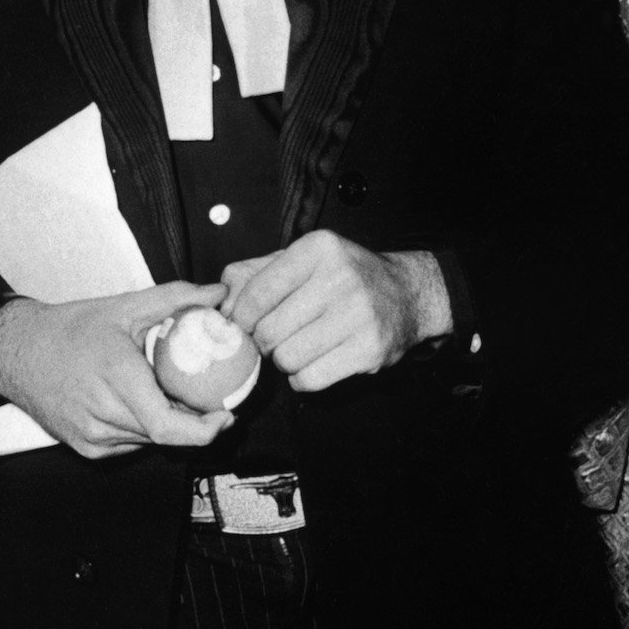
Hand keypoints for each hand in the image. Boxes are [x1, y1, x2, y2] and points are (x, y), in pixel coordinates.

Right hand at [0, 283, 236, 458]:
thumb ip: (175, 298)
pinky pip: (130, 444)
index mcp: (116, 378)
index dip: (204, 430)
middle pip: (164, 433)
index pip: (168, 426)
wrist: (18, 352)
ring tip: (162, 392)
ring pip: (148, 440)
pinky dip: (142, 427)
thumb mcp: (123, 306)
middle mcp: (103, 414)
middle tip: (202, 397)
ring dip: (165, 422)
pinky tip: (134, 402)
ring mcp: (93, 436)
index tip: (225, 415)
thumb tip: (217, 294)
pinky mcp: (87, 448)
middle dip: (190, 419)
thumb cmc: (69, 329)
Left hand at [219, 232, 449, 392]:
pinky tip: (311, 363)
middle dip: (262, 341)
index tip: (244, 324)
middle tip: (271, 339)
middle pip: (269, 330)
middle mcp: (340, 278)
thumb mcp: (301, 259)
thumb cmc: (341, 277)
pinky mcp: (370, 351)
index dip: (242, 316)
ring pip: (287, 358)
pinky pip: (310, 379)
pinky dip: (301, 379)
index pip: (257, 292)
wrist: (407, 295)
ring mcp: (358, 316)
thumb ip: (253, 274)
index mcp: (317, 249)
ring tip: (295, 348)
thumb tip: (221, 305)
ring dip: (282, 361)